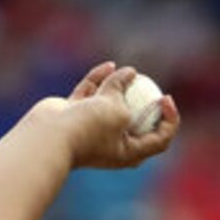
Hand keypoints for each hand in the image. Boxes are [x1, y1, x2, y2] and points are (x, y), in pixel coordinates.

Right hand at [44, 63, 177, 170]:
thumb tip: (129, 73)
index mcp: (129, 153)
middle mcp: (112, 143)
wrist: (49, 136)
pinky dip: (100, 80)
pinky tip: (109, 66)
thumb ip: (124, 89)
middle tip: (152, 87)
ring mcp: (92, 128)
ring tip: (128, 72)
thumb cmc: (88, 129)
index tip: (165, 98)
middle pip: (137, 122)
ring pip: (111, 104)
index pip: (159, 139)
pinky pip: (92, 94)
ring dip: (120, 86)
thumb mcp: (117, 109)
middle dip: (146, 104)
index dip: (170, 119)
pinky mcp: (75, 113)